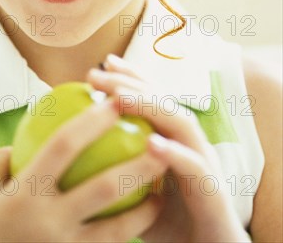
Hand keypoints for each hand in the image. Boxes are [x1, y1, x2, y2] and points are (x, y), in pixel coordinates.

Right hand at [0, 98, 163, 242]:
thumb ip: (5, 161)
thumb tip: (27, 138)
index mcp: (25, 193)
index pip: (64, 147)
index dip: (91, 122)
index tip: (113, 101)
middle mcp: (50, 222)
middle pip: (104, 189)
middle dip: (137, 164)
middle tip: (160, 142)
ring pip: (118, 229)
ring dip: (146, 205)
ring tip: (163, 184)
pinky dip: (132, 230)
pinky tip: (144, 215)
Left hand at [87, 55, 251, 242]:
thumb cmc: (167, 221)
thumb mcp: (134, 190)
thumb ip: (114, 170)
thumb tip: (74, 159)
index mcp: (173, 138)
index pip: (152, 98)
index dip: (130, 78)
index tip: (102, 65)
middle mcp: (189, 143)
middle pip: (163, 101)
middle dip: (131, 83)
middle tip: (98, 73)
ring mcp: (203, 162)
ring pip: (181, 123)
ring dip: (151, 106)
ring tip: (119, 98)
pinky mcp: (213, 189)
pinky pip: (194, 167)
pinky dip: (174, 154)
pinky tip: (151, 144)